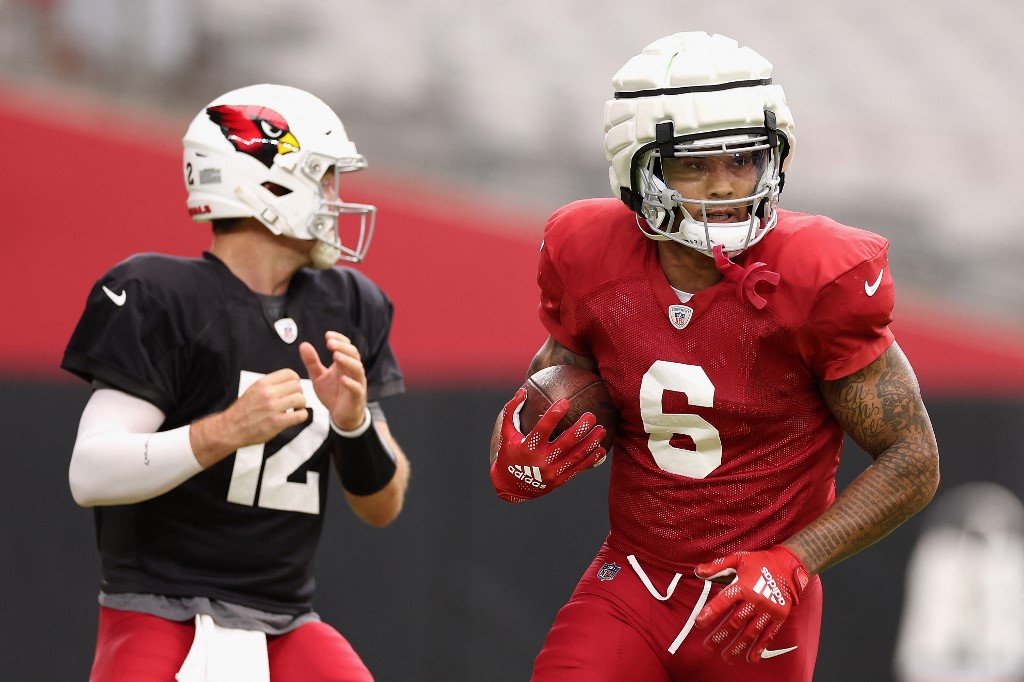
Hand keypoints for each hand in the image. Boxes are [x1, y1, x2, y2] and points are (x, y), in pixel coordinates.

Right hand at [191, 368, 308, 466]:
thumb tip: (291, 381)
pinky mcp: (277, 423)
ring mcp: (273, 408)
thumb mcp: (254, 390)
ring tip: (295, 409)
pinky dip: (302, 416)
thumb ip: (270, 385)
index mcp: (262, 383)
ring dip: (301, 405)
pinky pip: (301, 415)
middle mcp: (268, 393)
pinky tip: (294, 418)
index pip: (290, 373)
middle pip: (297, 386)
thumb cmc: (244, 411)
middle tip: (294, 401)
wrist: (230, 429)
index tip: (292, 389)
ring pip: (300, 399)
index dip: (295, 381)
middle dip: (299, 393)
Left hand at [299, 331, 367, 430]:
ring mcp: (357, 383)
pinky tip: (343, 378)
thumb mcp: (318, 377)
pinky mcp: (357, 397)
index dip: (339, 339)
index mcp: (344, 364)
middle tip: (330, 343)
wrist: (341, 415)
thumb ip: (312, 362)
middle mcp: (353, 371)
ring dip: (347, 361)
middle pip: (353, 354)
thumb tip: (303, 344)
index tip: (327, 335)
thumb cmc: (332, 394)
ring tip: (336, 356)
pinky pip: (357, 388)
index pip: (346, 347)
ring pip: (357, 368)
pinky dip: (351, 383)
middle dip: (342, 347)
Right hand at [489, 388, 606, 502]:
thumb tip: (523, 390)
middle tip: (591, 416)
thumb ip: (511, 412)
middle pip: (565, 443)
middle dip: (580, 429)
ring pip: (576, 456)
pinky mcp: (559, 480)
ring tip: (602, 430)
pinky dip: (591, 459)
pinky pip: (578, 468)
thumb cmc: (509, 455)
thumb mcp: (506, 435)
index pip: (543, 429)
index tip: (566, 401)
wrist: (511, 487)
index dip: (554, 415)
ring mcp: (552, 472)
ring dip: (591, 442)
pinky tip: (602, 449)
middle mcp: (541, 461)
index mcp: (528, 448)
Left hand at [693, 545, 810, 662]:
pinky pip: (768, 635)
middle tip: (708, 647)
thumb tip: (697, 571)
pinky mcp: (779, 618)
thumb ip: (718, 566)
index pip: (724, 601)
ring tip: (725, 657)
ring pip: (750, 632)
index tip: (698, 623)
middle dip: (720, 635)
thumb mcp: (738, 558)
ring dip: (737, 646)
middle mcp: (756, 600)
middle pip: (735, 621)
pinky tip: (750, 658)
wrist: (789, 566)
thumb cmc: (760, 562)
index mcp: (744, 585)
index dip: (711, 612)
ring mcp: (768, 611)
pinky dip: (759, 648)